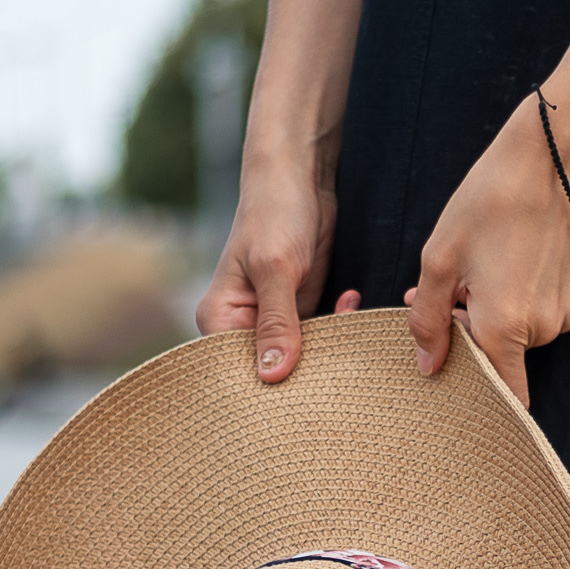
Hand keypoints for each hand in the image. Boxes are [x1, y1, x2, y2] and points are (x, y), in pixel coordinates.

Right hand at [197, 144, 343, 381]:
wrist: (300, 179)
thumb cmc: (275, 214)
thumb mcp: (275, 269)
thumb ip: (277, 322)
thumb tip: (272, 375)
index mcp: (219, 318)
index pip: (237, 371)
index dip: (268, 387)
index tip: (304, 389)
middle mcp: (241, 326)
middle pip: (271, 370)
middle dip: (305, 367)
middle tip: (337, 356)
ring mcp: (273, 320)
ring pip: (301, 357)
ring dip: (329, 344)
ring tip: (348, 317)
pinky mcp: (301, 311)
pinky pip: (321, 336)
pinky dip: (340, 323)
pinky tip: (350, 300)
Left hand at [406, 96, 569, 406]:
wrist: (544, 164)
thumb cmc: (487, 205)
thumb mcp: (440, 260)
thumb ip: (428, 321)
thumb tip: (428, 367)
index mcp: (505, 326)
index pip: (504, 396)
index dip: (478, 397)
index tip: (455, 381)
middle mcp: (541, 330)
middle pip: (498, 359)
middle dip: (466, 336)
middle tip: (442, 297)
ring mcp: (560, 315)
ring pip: (514, 337)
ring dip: (487, 317)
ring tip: (471, 274)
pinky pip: (534, 318)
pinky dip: (511, 304)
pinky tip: (500, 267)